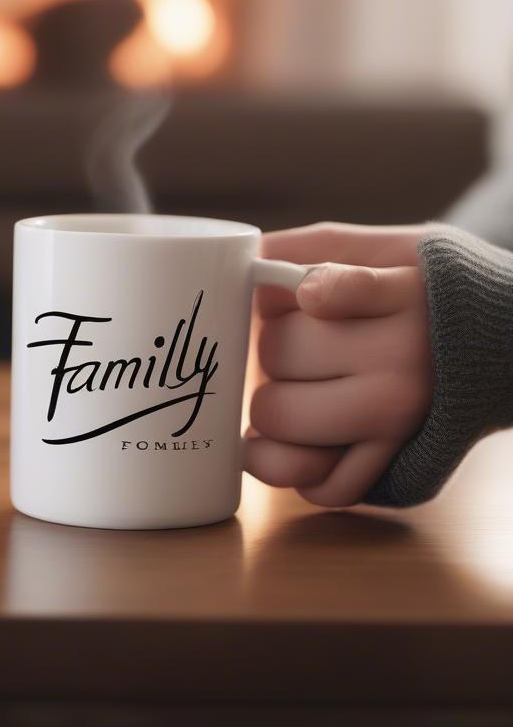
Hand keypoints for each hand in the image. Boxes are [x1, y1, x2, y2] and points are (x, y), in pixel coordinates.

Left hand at [246, 222, 432, 506]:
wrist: (502, 348)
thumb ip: (312, 247)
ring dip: (271, 405)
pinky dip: (292, 467)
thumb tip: (244, 259)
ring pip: (278, 417)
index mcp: (403, 294)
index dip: (310, 291)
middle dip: (272, 346)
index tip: (310, 295)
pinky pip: (318, 484)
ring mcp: (399, 419)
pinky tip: (303, 438)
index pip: (332, 289)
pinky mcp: (394, 463)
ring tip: (298, 387)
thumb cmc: (418, 291)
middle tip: (303, 342)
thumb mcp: (383, 247)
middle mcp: (403, 360)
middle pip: (277, 352)